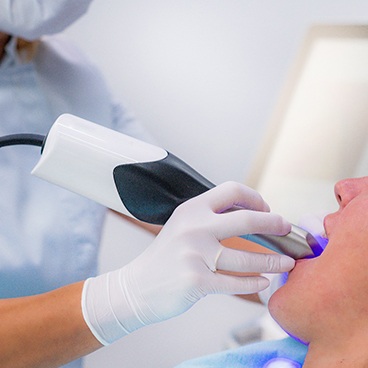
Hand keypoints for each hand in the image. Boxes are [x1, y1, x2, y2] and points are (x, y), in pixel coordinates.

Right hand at [82, 182, 294, 344]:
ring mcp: (194, 254)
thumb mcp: (183, 226)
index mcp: (192, 209)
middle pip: (246, 220)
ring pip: (246, 258)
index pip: (231, 190)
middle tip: (287, 229)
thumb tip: (250, 216)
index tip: (267, 209)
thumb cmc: (165, 257)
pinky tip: (264, 282)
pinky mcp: (196, 281)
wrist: (136, 287)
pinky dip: (254, 283)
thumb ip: (210, 218)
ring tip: (286, 263)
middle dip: (274, 224)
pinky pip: (235, 282)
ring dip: (272, 261)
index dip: (255, 198)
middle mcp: (193, 227)